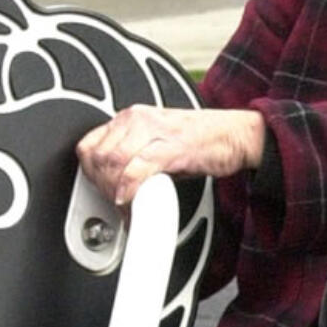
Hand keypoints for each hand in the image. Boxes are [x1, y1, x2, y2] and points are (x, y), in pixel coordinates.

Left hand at [77, 106, 265, 206]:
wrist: (237, 135)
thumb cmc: (201, 142)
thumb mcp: (156, 148)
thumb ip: (132, 163)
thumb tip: (113, 191)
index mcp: (131, 118)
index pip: (89, 145)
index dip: (90, 174)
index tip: (101, 192)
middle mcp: (138, 119)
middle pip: (99, 156)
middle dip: (103, 187)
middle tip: (118, 205)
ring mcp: (155, 130)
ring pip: (114, 162)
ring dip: (116, 192)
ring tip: (128, 208)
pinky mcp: (173, 146)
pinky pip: (139, 167)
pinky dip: (130, 187)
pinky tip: (132, 201)